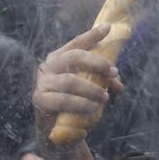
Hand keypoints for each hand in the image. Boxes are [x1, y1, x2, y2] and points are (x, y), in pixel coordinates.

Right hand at [33, 25, 122, 144]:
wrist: (56, 131)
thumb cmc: (74, 105)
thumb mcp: (90, 90)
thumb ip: (103, 82)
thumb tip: (118, 82)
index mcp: (60, 58)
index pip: (77, 43)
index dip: (92, 35)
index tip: (108, 28)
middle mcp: (49, 66)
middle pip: (75, 57)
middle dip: (97, 63)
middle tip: (113, 72)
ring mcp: (43, 82)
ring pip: (70, 81)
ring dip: (91, 89)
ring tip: (105, 97)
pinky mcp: (40, 99)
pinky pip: (63, 100)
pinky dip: (80, 104)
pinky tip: (92, 108)